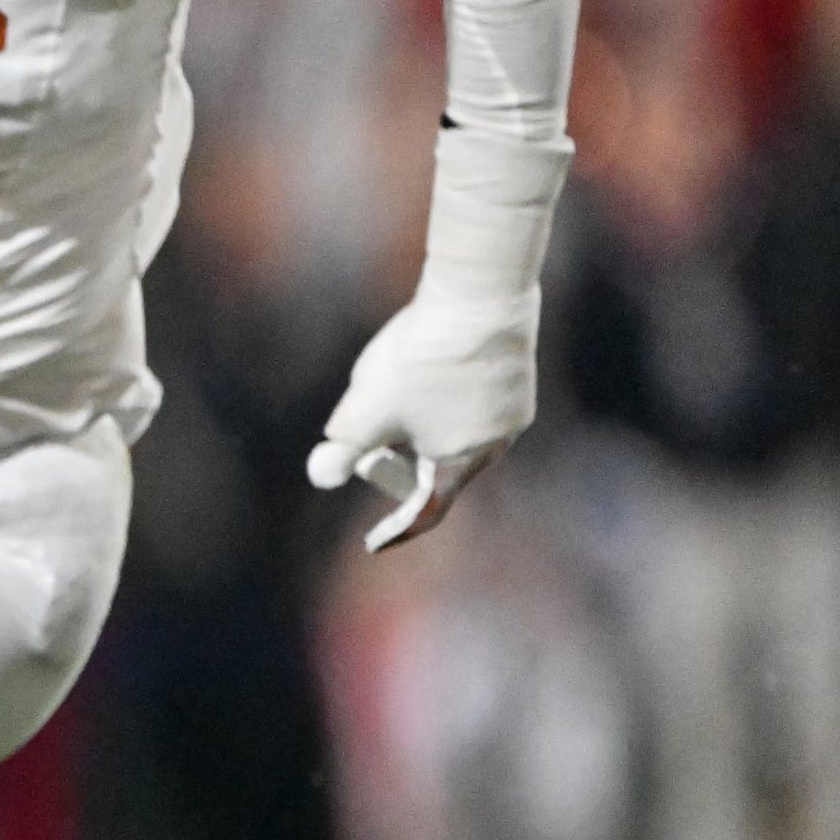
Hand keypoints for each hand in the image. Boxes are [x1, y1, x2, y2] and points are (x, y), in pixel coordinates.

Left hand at [306, 290, 535, 549]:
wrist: (480, 298)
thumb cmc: (421, 360)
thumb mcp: (367, 410)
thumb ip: (344, 447)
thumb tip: (321, 475)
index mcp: (458, 463)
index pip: (425, 511)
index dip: (396, 528)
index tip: (374, 542)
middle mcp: (496, 444)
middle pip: (440, 470)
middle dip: (403, 466)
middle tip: (371, 449)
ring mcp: (513, 410)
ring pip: (458, 433)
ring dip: (424, 428)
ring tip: (399, 397)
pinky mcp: (517, 378)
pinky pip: (475, 403)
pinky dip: (446, 400)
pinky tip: (431, 367)